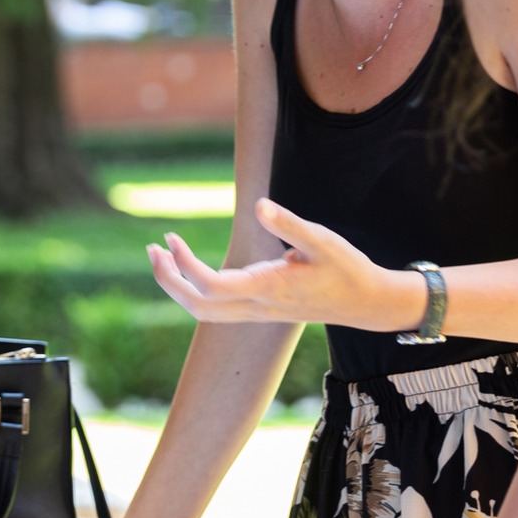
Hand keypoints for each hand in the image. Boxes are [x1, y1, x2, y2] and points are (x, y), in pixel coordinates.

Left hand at [147, 199, 425, 332]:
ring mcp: (256, 312)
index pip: (212, 286)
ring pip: (203, 312)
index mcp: (269, 288)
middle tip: (152, 249)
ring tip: (160, 256)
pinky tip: (185, 268)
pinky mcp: (257, 310)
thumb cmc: (346, 268)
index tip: (170, 239)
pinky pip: (214, 309)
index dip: (185, 265)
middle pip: (197, 306)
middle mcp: (257, 306)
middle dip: (168, 280)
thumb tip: (258, 204)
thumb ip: (289, 224)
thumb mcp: (323, 240)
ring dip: (176, 287)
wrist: (365, 303)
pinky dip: (192, 291)